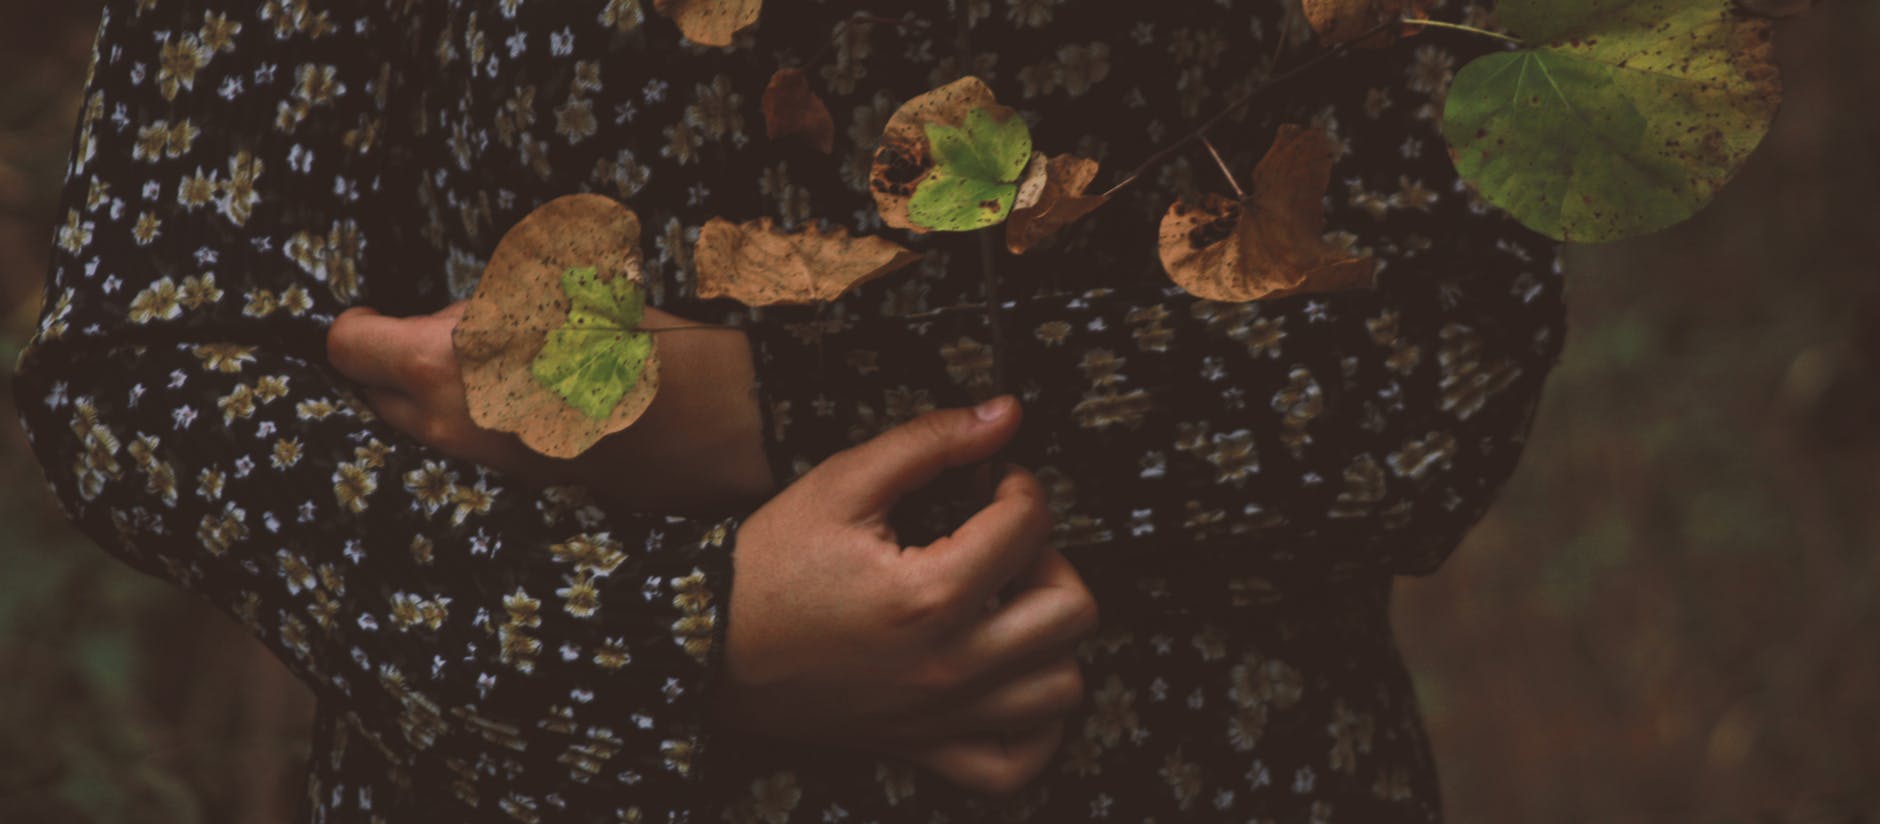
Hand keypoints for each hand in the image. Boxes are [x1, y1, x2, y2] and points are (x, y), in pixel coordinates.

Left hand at [325, 301, 774, 512]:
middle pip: (376, 396)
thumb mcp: (548, 291)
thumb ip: (477, 310)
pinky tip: (528, 404)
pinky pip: (471, 454)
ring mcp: (483, 468)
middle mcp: (449, 426)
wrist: (710, 418)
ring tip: (494, 369)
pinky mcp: (518, 492)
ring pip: (424, 429)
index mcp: (443, 365)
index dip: (359, 325)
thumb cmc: (633, 337)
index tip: (375, 316)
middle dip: (397, 366)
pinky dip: (482, 430)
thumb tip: (444, 324)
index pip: (347, 348)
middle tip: (443, 337)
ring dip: (440, 400)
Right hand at [716, 397, 1099, 795]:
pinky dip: (1036, 729)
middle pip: (1072, 611)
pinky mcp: (926, 747)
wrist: (706, 649)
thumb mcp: (840, 484)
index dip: (1019, 487)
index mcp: (930, 594)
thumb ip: (928, 442)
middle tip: (1004, 543)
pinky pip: (1018, 764)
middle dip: (1050, 559)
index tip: (990, 482)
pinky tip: (1014, 680)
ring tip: (1009, 605)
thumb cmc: (768, 564)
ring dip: (1052, 638)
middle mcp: (949, 664)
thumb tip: (1006, 412)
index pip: (1029, 527)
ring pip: (1062, 688)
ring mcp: (943, 715)